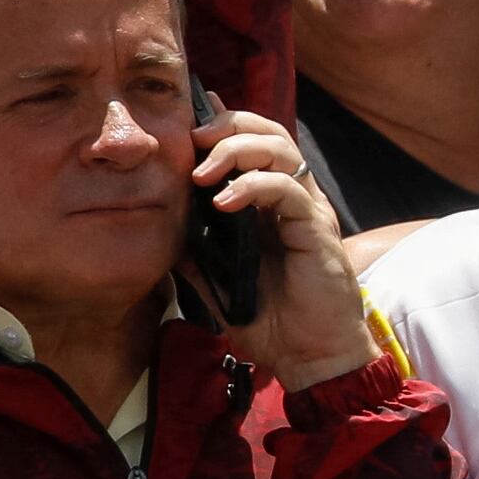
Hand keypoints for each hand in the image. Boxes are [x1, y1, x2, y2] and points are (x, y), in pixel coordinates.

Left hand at [194, 107, 370, 387]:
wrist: (309, 356)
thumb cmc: (270, 320)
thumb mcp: (217, 282)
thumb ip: (196, 252)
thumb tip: (162, 232)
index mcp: (268, 203)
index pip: (250, 144)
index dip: (223, 125)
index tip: (187, 122)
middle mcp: (291, 197)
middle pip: (268, 132)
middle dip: (228, 126)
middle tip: (192, 140)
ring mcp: (306, 209)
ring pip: (280, 149)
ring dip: (237, 149)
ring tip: (203, 174)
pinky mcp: (316, 227)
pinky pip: (287, 189)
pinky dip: (254, 185)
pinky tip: (224, 202)